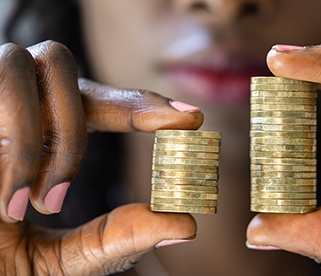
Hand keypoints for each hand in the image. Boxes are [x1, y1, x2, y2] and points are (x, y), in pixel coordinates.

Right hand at [0, 41, 201, 274]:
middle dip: (77, 123)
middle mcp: (9, 107)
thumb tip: (185, 224)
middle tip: (61, 196)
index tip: (192, 119)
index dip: (145, 104)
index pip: (100, 102)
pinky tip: (2, 199)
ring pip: (26, 66)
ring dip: (43, 137)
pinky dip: (13, 145)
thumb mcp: (55, 262)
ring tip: (27, 204)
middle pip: (62, 66)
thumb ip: (114, 241)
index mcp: (39, 136)